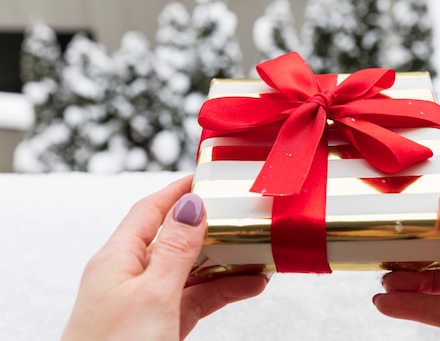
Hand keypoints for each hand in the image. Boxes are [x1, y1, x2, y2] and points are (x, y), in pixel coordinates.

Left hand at [61, 176, 268, 340]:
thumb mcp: (152, 295)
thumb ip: (175, 250)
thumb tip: (190, 206)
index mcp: (117, 259)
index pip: (150, 210)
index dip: (178, 191)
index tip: (207, 176)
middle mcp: (130, 276)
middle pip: (175, 239)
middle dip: (210, 227)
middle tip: (243, 216)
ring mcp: (146, 303)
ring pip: (191, 271)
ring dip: (224, 262)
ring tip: (259, 254)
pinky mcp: (160, 326)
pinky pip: (196, 299)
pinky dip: (222, 290)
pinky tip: (248, 285)